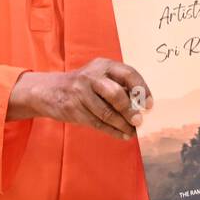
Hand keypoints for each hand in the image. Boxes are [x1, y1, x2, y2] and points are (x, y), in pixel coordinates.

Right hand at [7, 58, 151, 139]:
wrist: (50, 90)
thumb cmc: (84, 85)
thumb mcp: (100, 76)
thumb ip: (119, 85)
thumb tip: (142, 105)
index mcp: (103, 65)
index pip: (128, 73)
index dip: (142, 89)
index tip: (149, 104)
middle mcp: (91, 76)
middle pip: (116, 94)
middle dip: (130, 110)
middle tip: (139, 121)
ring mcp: (80, 92)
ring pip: (106, 112)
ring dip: (122, 125)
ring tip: (132, 132)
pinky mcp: (73, 108)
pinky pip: (97, 122)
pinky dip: (112, 130)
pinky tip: (121, 135)